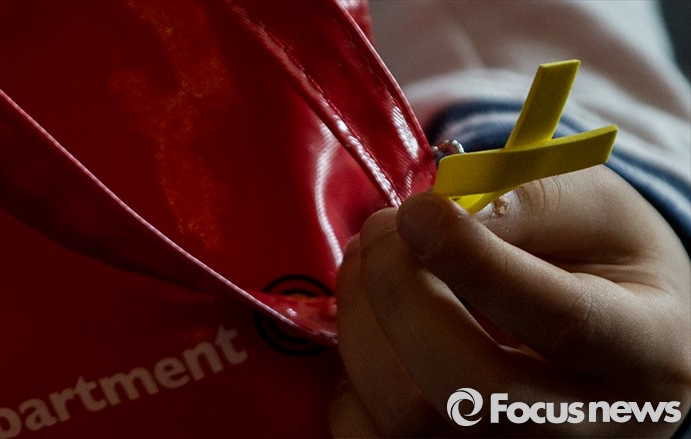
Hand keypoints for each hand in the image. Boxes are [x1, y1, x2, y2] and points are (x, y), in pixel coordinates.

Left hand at [329, 166, 690, 436]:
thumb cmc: (601, 258)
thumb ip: (528, 200)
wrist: (609, 323)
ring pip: (412, 419)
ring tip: (367, 264)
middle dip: (400, 294)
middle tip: (381, 228)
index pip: (561, 323)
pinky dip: (353, 380)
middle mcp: (589, 428)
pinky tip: (375, 330)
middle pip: (469, 392)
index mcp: (645, 351)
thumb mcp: (593, 208)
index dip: (475, 262)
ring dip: (363, 326)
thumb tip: (442, 212)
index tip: (417, 211)